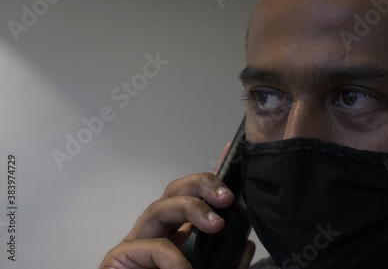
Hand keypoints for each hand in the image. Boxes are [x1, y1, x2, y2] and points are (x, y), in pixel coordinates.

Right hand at [99, 142, 254, 268]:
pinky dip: (171, 257)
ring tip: (215, 223)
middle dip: (201, 184)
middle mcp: (158, 232)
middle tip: (226, 197)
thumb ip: (228, 265)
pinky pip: (148, 247)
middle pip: (174, 189)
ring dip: (189, 208)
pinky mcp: (119, 259)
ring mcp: (137, 243)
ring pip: (159, 207)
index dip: (210, 175)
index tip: (229, 153)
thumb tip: (246, 245)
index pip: (195, 196)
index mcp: (179, 234)